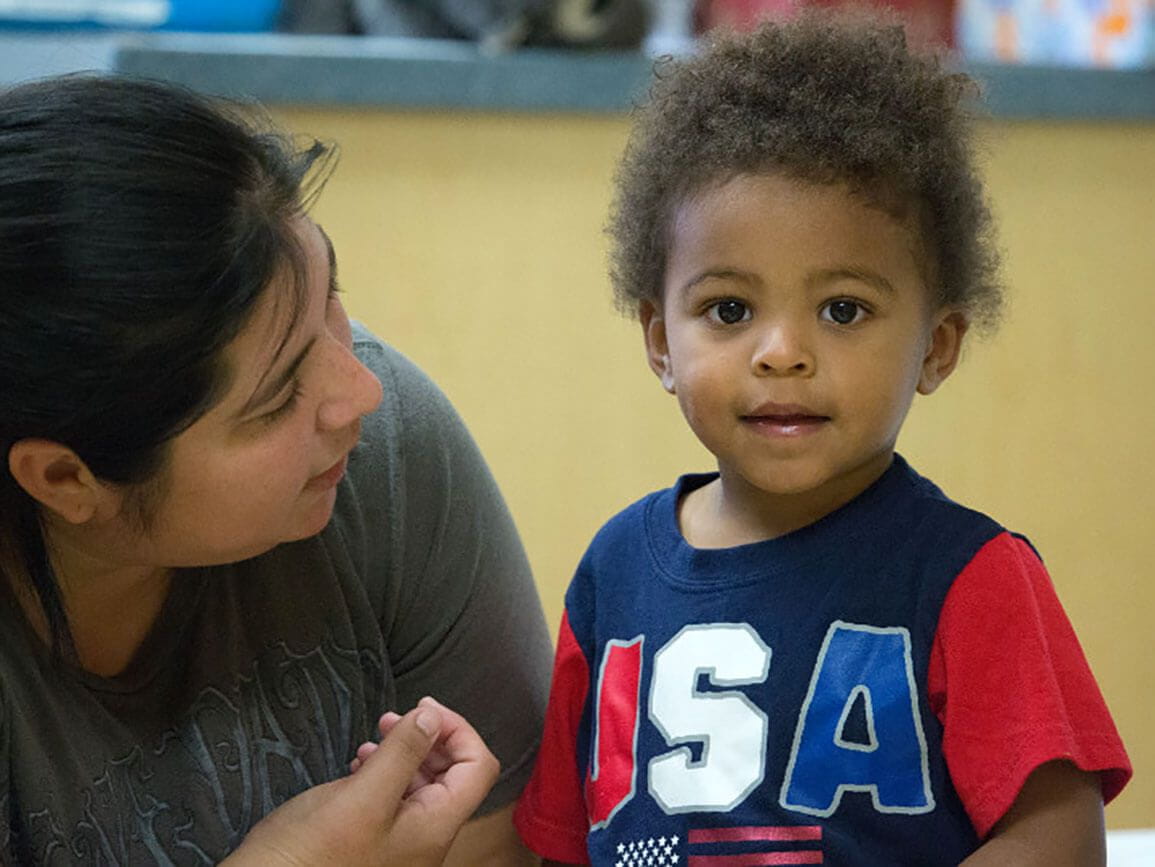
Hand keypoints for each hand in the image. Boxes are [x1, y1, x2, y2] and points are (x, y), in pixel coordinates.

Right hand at [225, 696, 498, 865]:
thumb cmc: (312, 854)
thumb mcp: (361, 796)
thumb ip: (403, 753)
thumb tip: (433, 716)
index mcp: (435, 827)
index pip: (479, 768)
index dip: (458, 730)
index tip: (422, 706)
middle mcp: (426, 838)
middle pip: (454, 775)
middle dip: (429, 738)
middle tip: (391, 718)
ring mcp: (401, 844)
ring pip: (422, 786)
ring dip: (405, 754)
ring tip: (372, 740)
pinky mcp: (373, 844)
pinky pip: (394, 801)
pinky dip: (383, 774)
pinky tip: (358, 766)